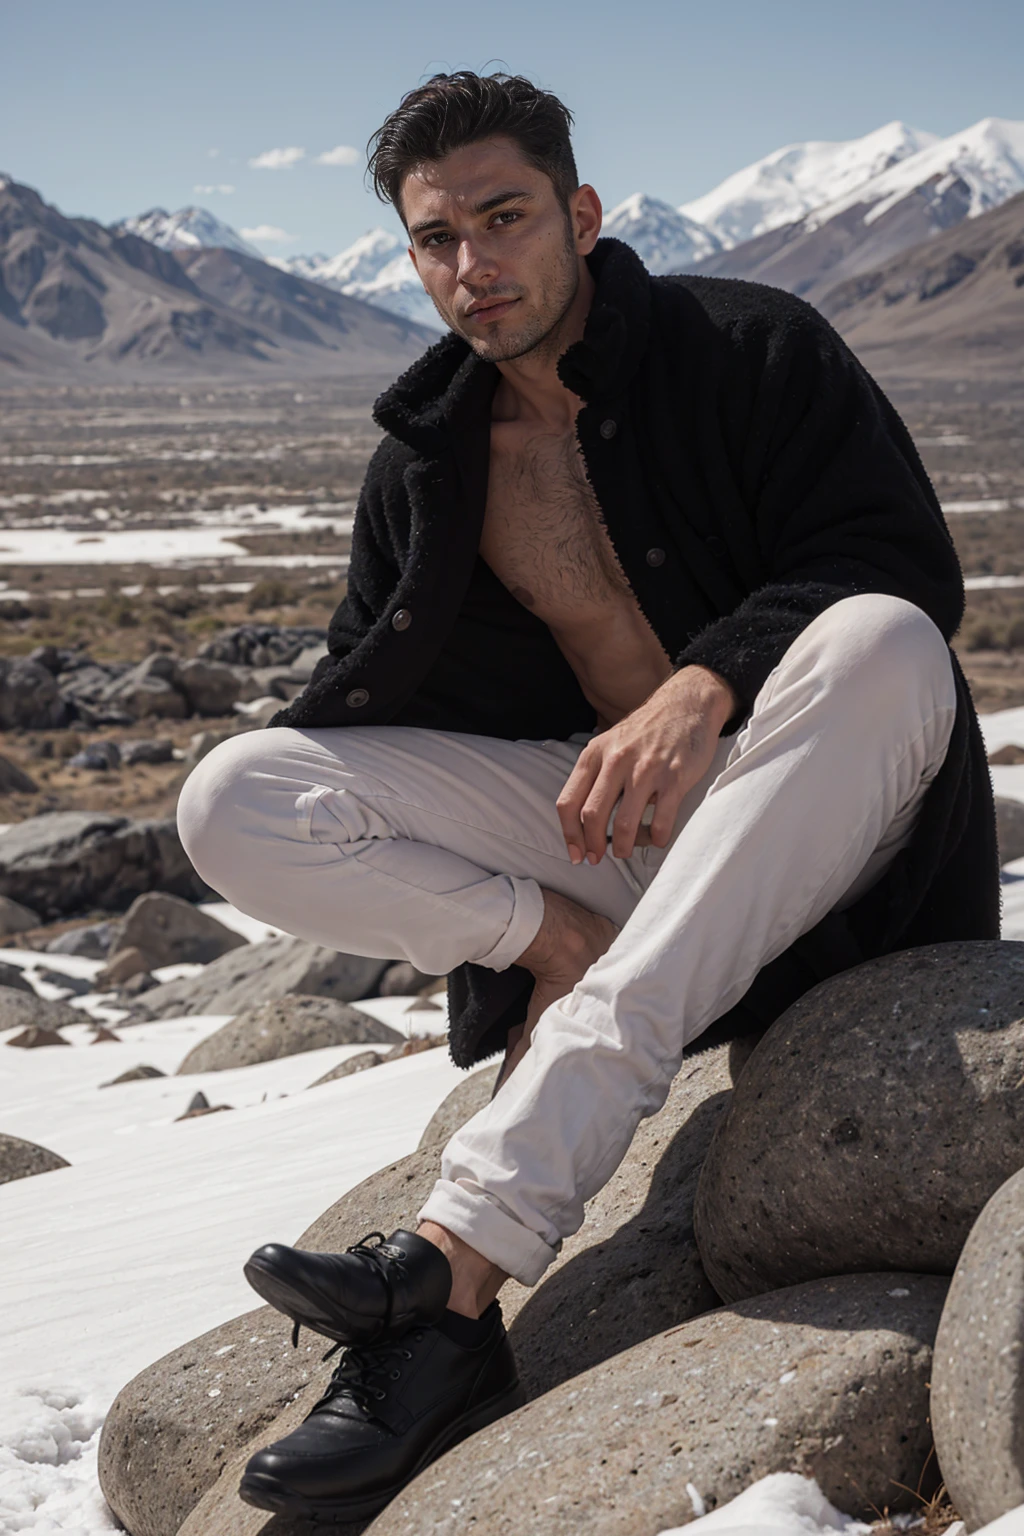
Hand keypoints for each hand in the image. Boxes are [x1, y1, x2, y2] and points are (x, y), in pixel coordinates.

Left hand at [556, 666, 737, 864]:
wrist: (686, 704)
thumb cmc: (646, 731)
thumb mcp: (610, 744)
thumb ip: (596, 776)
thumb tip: (584, 822)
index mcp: (594, 755)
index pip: (568, 802)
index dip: (569, 835)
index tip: (577, 854)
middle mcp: (616, 761)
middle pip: (592, 816)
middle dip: (593, 845)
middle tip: (600, 857)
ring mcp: (646, 770)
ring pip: (624, 824)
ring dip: (623, 847)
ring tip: (626, 851)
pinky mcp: (675, 777)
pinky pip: (661, 822)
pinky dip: (657, 838)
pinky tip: (657, 837)